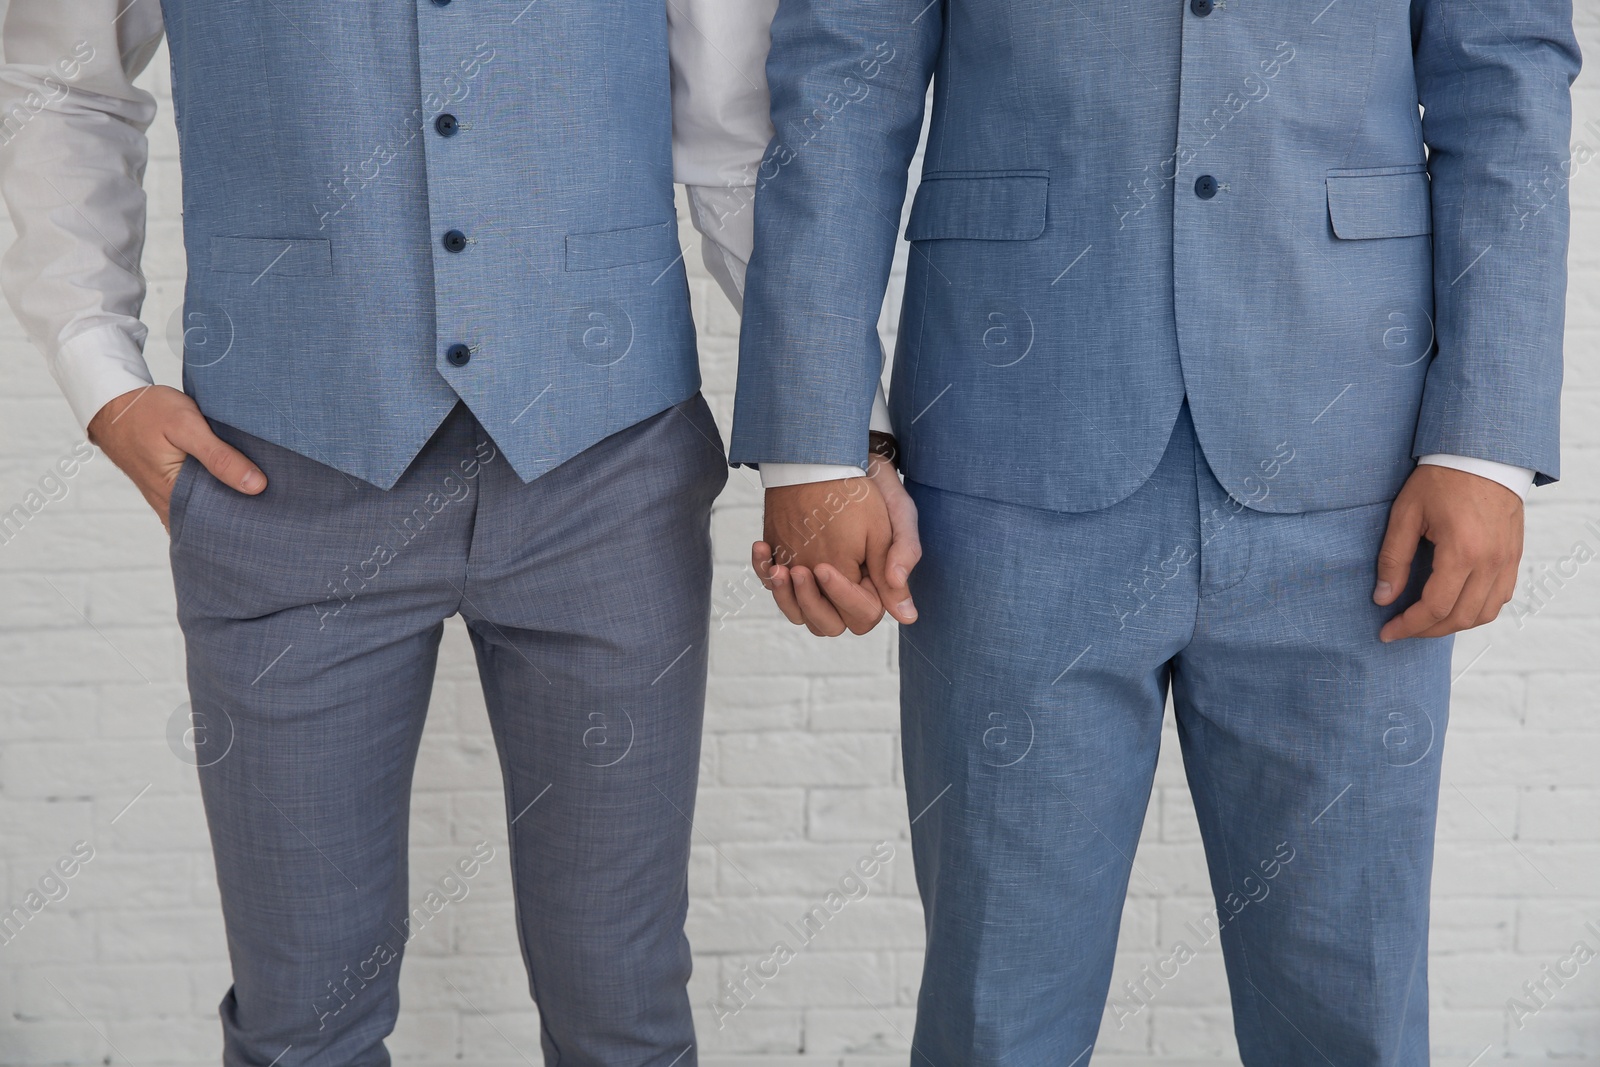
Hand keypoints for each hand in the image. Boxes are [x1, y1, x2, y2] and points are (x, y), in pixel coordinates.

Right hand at [88, 385, 265, 530]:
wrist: (114, 404)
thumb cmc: (147, 412)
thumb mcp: (186, 426)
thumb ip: (219, 457)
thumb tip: (256, 486)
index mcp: (175, 495)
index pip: (219, 522)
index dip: (250, 519)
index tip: (280, 516)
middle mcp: (172, 505)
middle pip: (216, 521)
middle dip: (246, 516)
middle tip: (282, 510)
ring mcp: (171, 499)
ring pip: (209, 511)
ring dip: (234, 505)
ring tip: (269, 500)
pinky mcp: (173, 489)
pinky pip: (201, 500)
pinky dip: (220, 495)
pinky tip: (243, 487)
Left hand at [753, 457, 920, 636]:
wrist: (842, 461)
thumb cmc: (875, 489)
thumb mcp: (897, 519)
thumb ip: (902, 560)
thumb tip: (907, 616)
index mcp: (875, 583)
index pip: (862, 614)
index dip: (843, 596)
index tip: (825, 568)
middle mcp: (844, 588)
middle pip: (826, 622)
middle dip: (810, 601)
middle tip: (799, 570)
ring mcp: (815, 579)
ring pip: (796, 611)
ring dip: (783, 594)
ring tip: (778, 565)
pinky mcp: (791, 563)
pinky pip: (771, 583)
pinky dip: (762, 571)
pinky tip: (762, 548)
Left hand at [1375, 464, 1522, 641]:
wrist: (1483, 455)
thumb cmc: (1440, 480)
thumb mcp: (1406, 514)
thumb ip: (1393, 560)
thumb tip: (1383, 599)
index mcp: (1463, 551)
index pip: (1435, 607)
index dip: (1409, 626)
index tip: (1386, 632)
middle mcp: (1491, 562)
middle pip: (1460, 617)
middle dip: (1427, 630)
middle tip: (1401, 629)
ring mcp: (1507, 561)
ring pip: (1485, 613)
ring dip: (1453, 624)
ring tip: (1424, 622)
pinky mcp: (1515, 556)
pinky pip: (1500, 597)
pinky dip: (1476, 610)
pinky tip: (1453, 606)